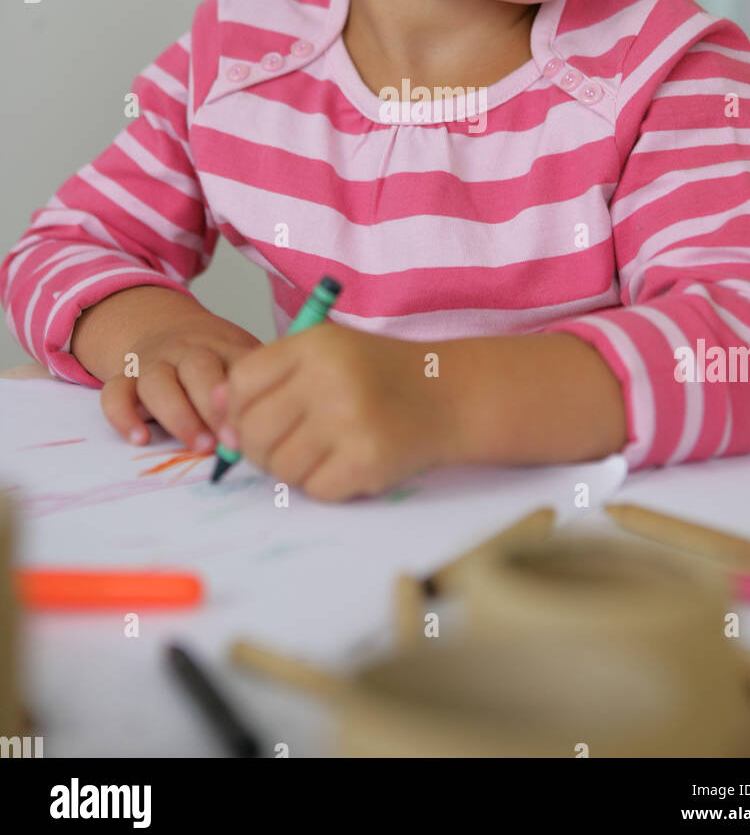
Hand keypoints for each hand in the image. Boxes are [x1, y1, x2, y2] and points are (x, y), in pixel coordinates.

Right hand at [100, 312, 262, 451]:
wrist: (160, 325)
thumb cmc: (212, 353)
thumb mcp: (240, 353)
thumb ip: (258, 376)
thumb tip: (284, 412)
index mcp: (220, 344)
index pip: (234, 362)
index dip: (243, 394)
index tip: (255, 423)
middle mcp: (184, 350)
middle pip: (197, 368)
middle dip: (213, 406)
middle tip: (229, 441)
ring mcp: (152, 363)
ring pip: (157, 382)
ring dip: (178, 415)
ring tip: (197, 446)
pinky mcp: (123, 379)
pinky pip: (114, 393)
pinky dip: (123, 417)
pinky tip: (140, 439)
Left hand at [214, 321, 454, 501]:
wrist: (449, 394)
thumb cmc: (379, 375)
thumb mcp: (327, 353)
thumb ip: (271, 375)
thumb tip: (216, 413)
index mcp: (315, 345)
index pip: (240, 383)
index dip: (236, 409)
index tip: (252, 418)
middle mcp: (330, 379)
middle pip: (252, 430)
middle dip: (257, 447)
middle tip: (283, 445)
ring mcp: (349, 421)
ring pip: (279, 466)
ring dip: (293, 468)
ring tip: (321, 452)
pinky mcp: (366, 461)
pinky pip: (313, 489)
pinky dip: (324, 484)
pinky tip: (346, 462)